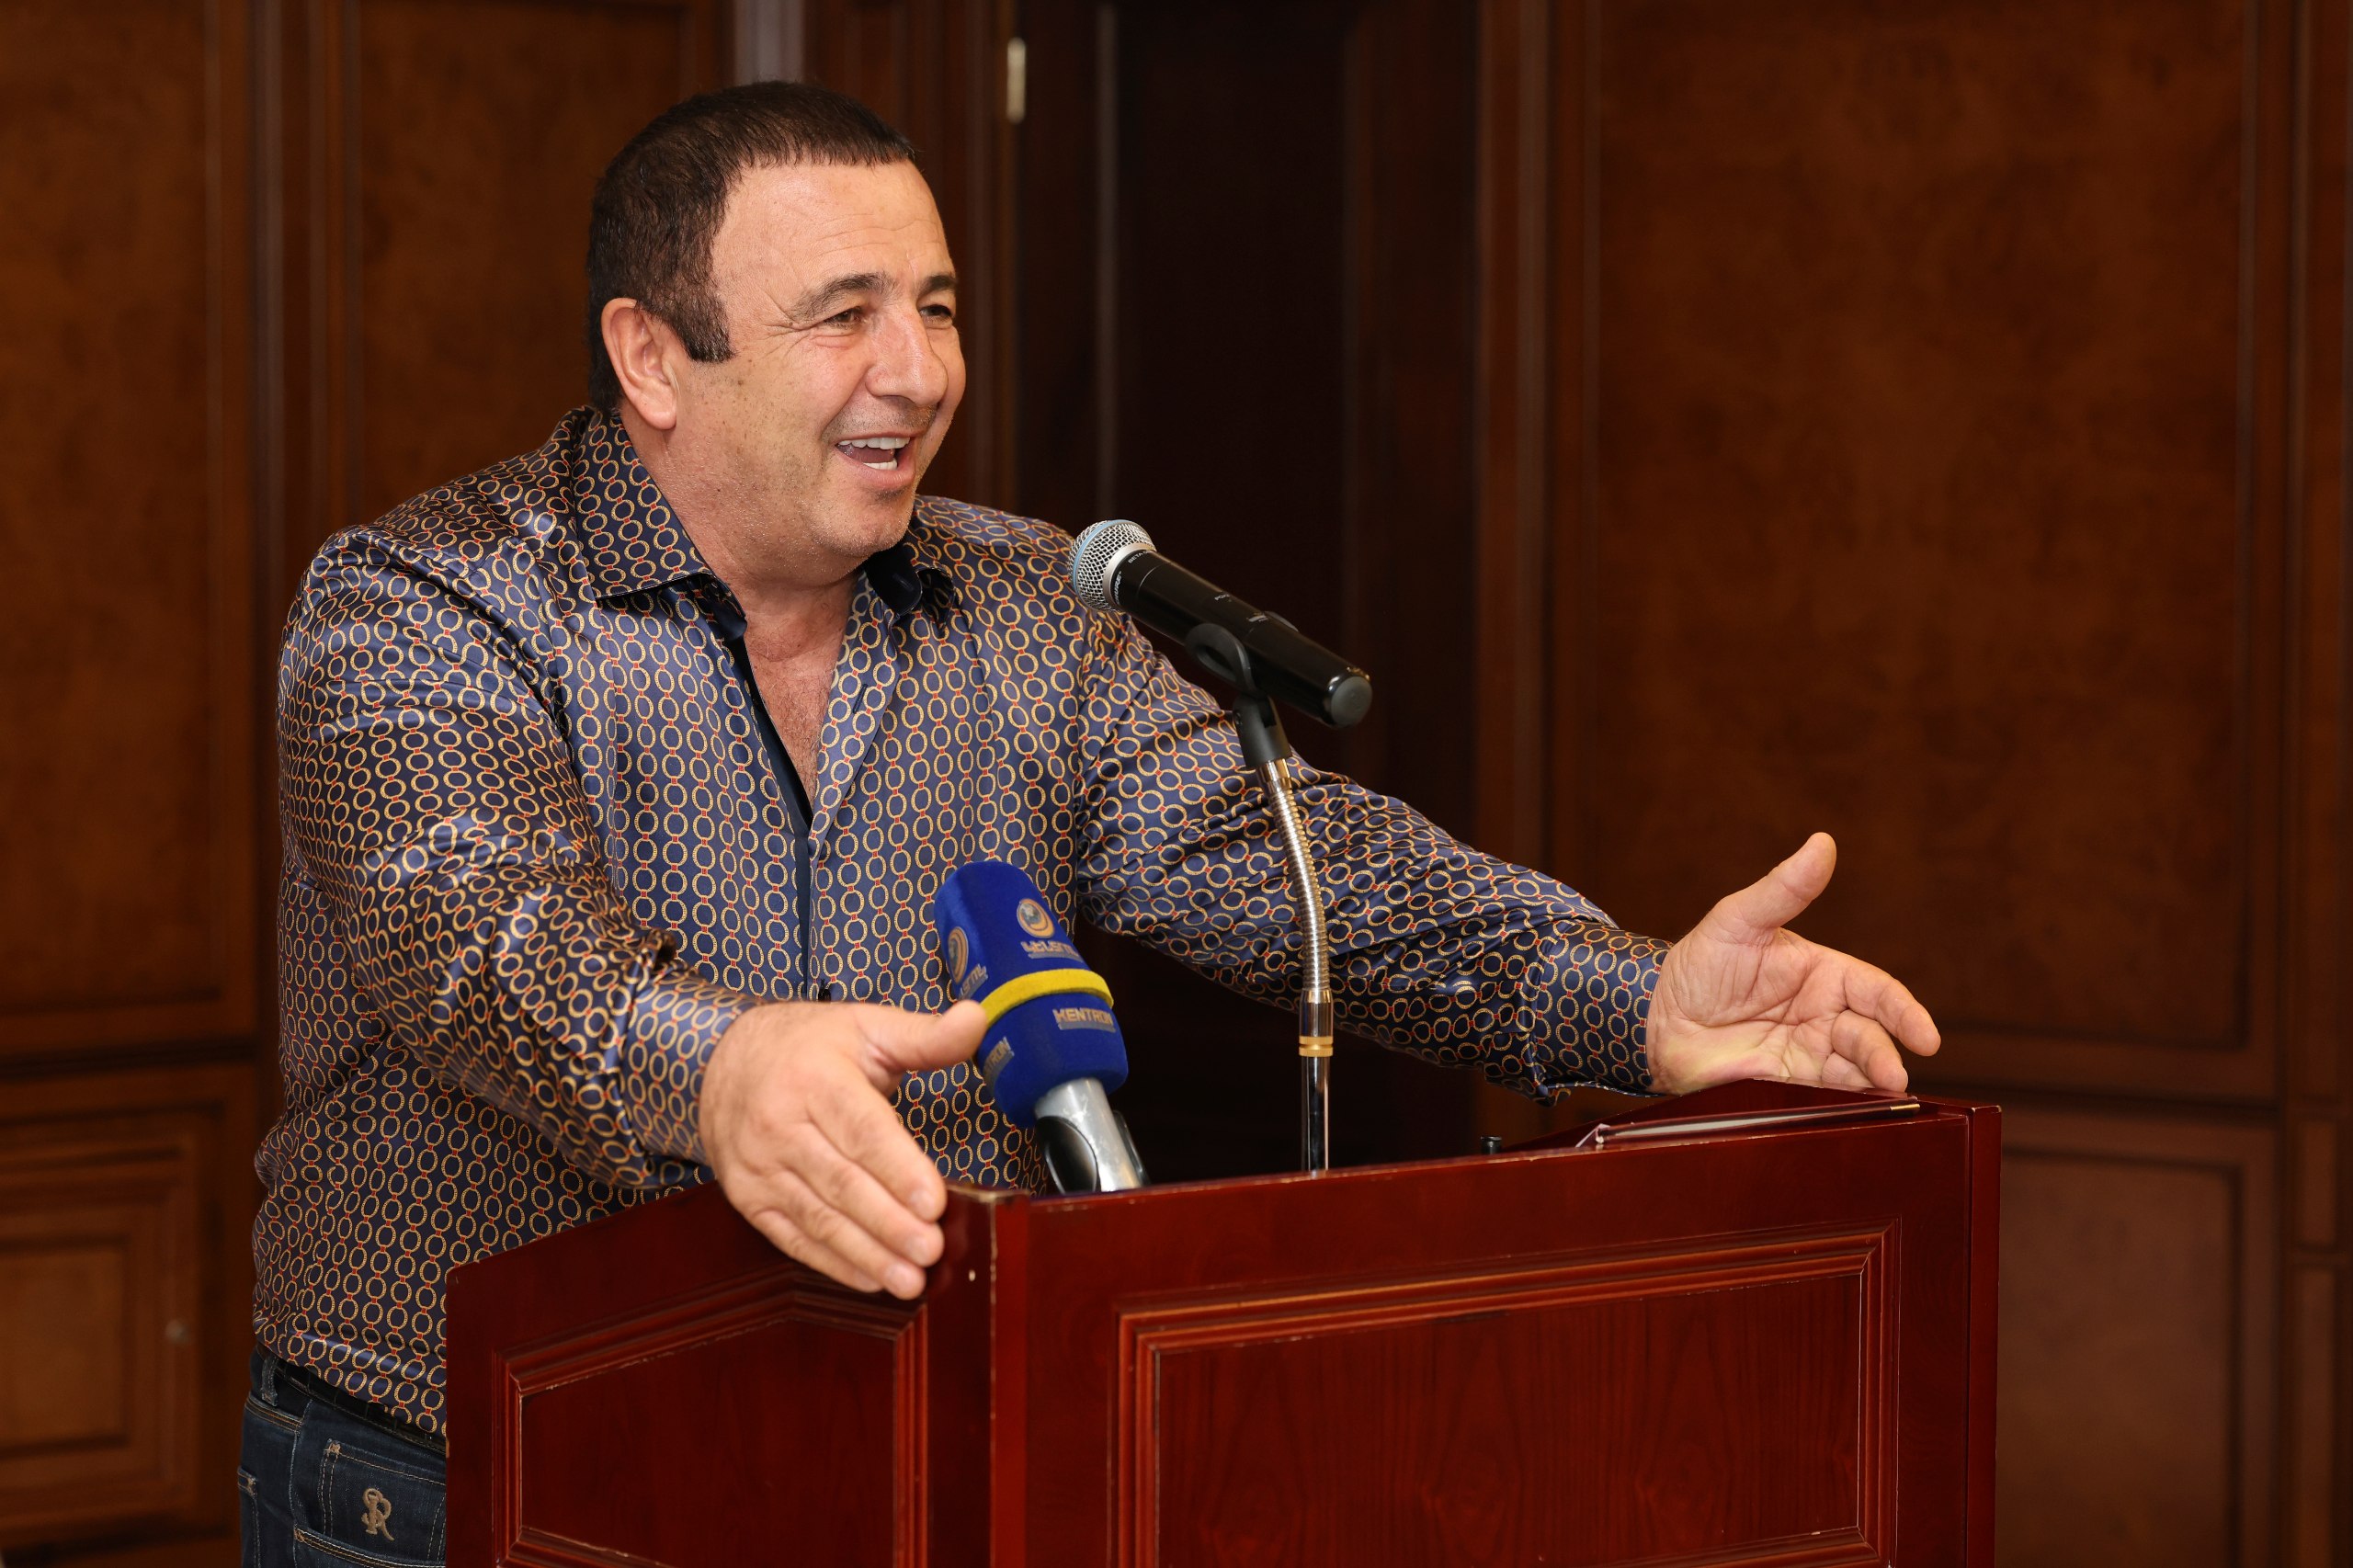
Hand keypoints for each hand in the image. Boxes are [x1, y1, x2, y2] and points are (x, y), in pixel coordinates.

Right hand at [699, 999, 985, 1297]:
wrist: (724, 1063)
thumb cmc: (807, 1046)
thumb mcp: (865, 1026)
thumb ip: (923, 1034)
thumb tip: (976, 1019)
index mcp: (814, 1079)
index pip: (861, 1130)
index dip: (898, 1168)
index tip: (934, 1202)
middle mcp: (779, 1125)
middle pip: (842, 1182)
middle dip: (890, 1222)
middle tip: (932, 1250)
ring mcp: (759, 1168)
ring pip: (819, 1217)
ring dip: (867, 1253)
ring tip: (909, 1279)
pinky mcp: (749, 1199)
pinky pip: (793, 1238)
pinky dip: (833, 1263)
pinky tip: (870, 1279)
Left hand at [1645, 833, 1939, 1094]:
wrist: (1656, 1016)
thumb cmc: (1700, 962)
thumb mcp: (1739, 919)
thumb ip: (1783, 888)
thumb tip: (1822, 843)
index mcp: (1824, 974)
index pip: (1877, 992)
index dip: (1904, 1013)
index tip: (1926, 1037)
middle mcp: (1824, 1015)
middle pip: (1870, 1036)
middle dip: (1885, 1055)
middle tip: (1892, 1075)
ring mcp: (1806, 1052)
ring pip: (1853, 1071)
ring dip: (1870, 1083)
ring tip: (1877, 1092)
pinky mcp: (1785, 1085)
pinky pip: (1820, 1095)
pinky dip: (1838, 1102)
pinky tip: (1847, 1108)